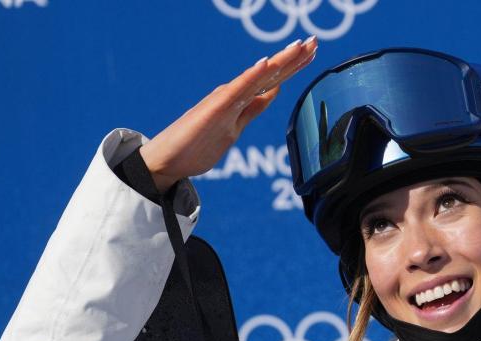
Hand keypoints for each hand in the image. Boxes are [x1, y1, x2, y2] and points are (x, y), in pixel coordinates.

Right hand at [139, 36, 317, 191]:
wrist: (165, 160)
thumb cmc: (196, 145)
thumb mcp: (235, 127)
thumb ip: (252, 108)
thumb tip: (273, 91)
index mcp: (240, 101)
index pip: (273, 80)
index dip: (293, 65)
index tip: (312, 50)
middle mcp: (234, 95)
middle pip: (270, 74)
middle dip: (293, 58)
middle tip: (314, 40)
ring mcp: (226, 101)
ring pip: (259, 78)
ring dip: (280, 61)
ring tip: (299, 46)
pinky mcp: (216, 109)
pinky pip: (238, 91)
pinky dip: (253, 75)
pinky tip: (266, 63)